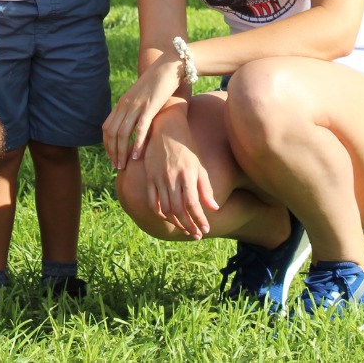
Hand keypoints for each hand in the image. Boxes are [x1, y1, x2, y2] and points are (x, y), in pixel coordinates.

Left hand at [103, 52, 182, 169]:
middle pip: (112, 133)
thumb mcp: (141, 97)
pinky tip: (136, 156)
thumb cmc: (158, 84)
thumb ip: (135, 109)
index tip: (111, 157)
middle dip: (112, 152)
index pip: (107, 127)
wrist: (169, 67)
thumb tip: (133, 124)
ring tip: (124, 166)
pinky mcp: (149, 107)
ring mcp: (137, 106)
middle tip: (116, 167)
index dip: (107, 144)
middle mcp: (125, 105)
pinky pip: (140, 129)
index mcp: (122, 103)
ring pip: (123, 134)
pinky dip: (136, 144)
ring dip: (121, 152)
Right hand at [145, 124, 218, 239]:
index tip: (205, 229)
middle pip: (179, 210)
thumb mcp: (199, 165)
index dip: (199, 219)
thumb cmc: (186, 147)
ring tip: (186, 229)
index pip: (193, 204)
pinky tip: (168, 218)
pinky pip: (152, 201)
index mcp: (187, 174)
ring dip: (176, 223)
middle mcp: (172, 178)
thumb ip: (205, 187)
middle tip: (197, 235)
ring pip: (166, 209)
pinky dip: (160, 213)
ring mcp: (158, 178)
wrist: (166, 129)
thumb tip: (214, 208)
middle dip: (189, 226)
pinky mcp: (149, 177)